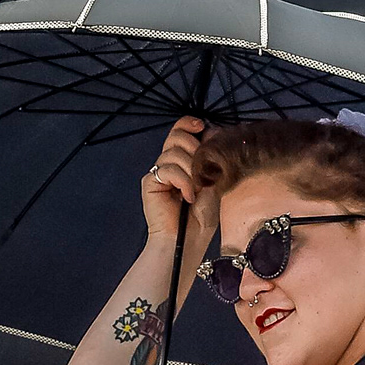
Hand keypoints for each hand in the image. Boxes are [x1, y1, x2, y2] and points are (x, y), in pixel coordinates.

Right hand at [141, 116, 219, 273]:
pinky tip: (187, 197)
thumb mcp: (213, 181)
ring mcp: (159, 173)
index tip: (202, 126)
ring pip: (173, 152)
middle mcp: (169, 164)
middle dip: (194, 148)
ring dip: (190, 170)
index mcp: (183, 162)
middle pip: (176, 136)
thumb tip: (211, 132)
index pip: (181, 132)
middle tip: (202, 170)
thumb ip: (210, 157)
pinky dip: (182, 181)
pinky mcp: (150, 183)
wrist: (188, 240)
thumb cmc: (201, 217)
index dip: (189, 124)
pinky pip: (167, 169)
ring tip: (196, 190)